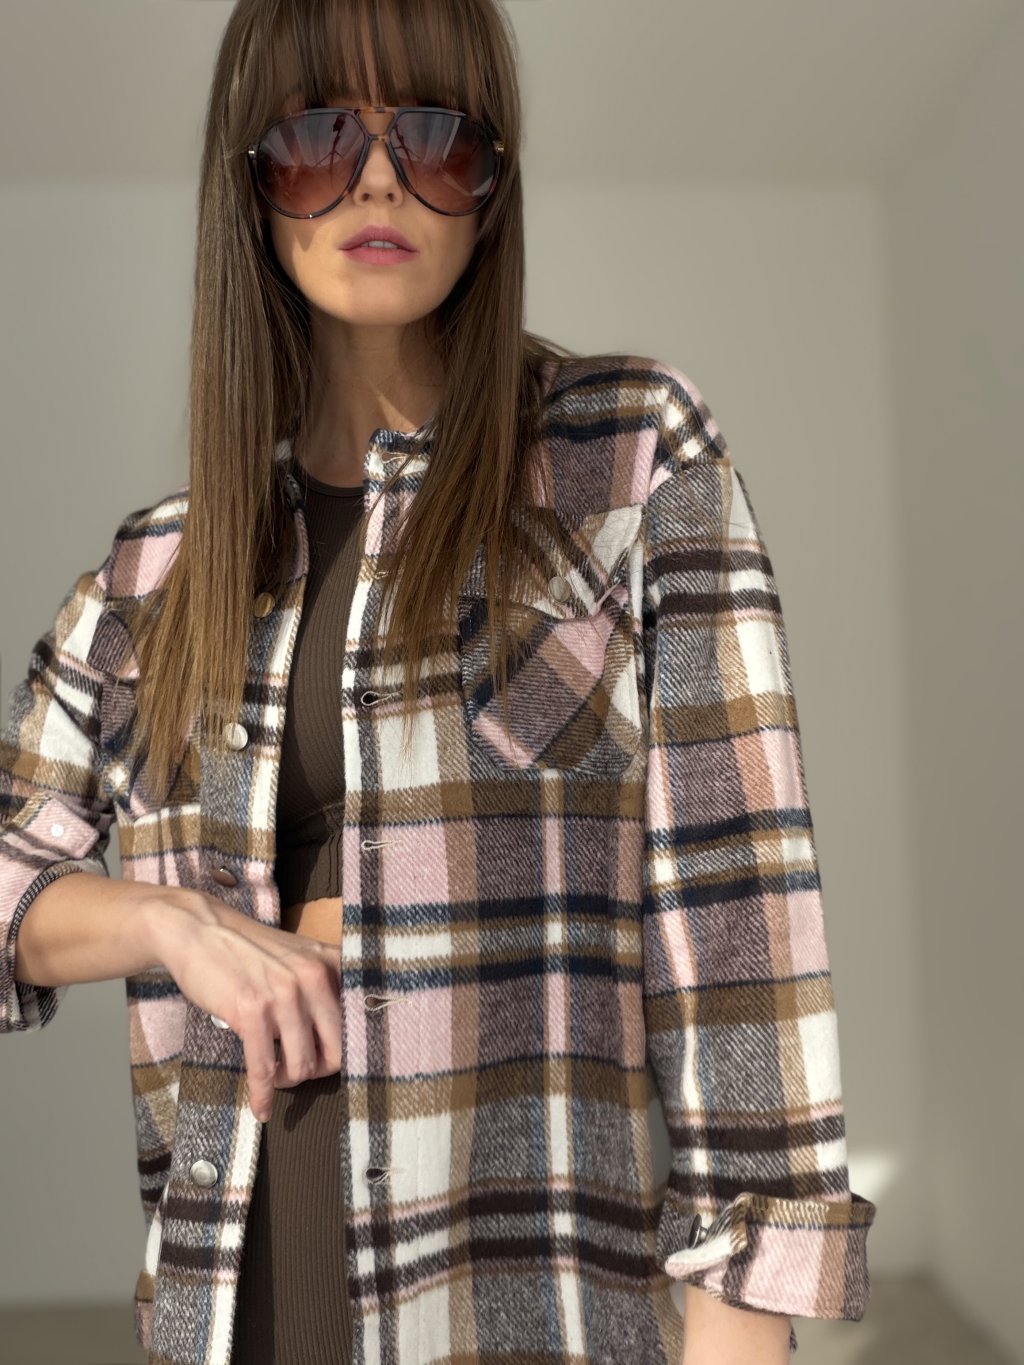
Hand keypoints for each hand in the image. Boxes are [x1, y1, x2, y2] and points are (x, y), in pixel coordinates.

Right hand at [146, 892, 341, 1123]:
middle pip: (336, 1051)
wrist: (199, 930)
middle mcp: (314, 978)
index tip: (332, 1062)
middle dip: (319, 1070)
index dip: (348, 1050)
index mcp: (330, 963)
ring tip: (276, 1076)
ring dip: (288, 1080)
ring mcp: (283, 995)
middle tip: (300, 1071)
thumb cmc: (247, 948)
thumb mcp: (299, 954)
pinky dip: (263, 1094)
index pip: (357, 1020)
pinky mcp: (251, 1012)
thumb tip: (344, 1031)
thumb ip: (324, 982)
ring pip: (302, 1064)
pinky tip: (261, 1107)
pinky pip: (264, 1069)